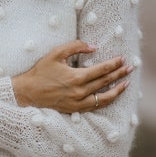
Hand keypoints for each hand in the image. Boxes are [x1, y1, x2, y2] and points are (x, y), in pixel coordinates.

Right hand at [12, 40, 133, 112]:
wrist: (28, 92)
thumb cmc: (40, 72)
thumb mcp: (56, 54)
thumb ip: (75, 47)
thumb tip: (93, 47)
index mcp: (76, 77)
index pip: (102, 70)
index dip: (114, 63)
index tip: (122, 59)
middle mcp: (79, 92)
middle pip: (105, 82)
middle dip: (119, 74)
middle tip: (130, 68)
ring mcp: (77, 103)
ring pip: (103, 98)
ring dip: (117, 91)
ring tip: (125, 84)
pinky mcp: (74, 109)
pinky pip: (94, 107)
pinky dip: (105, 102)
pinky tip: (110, 97)